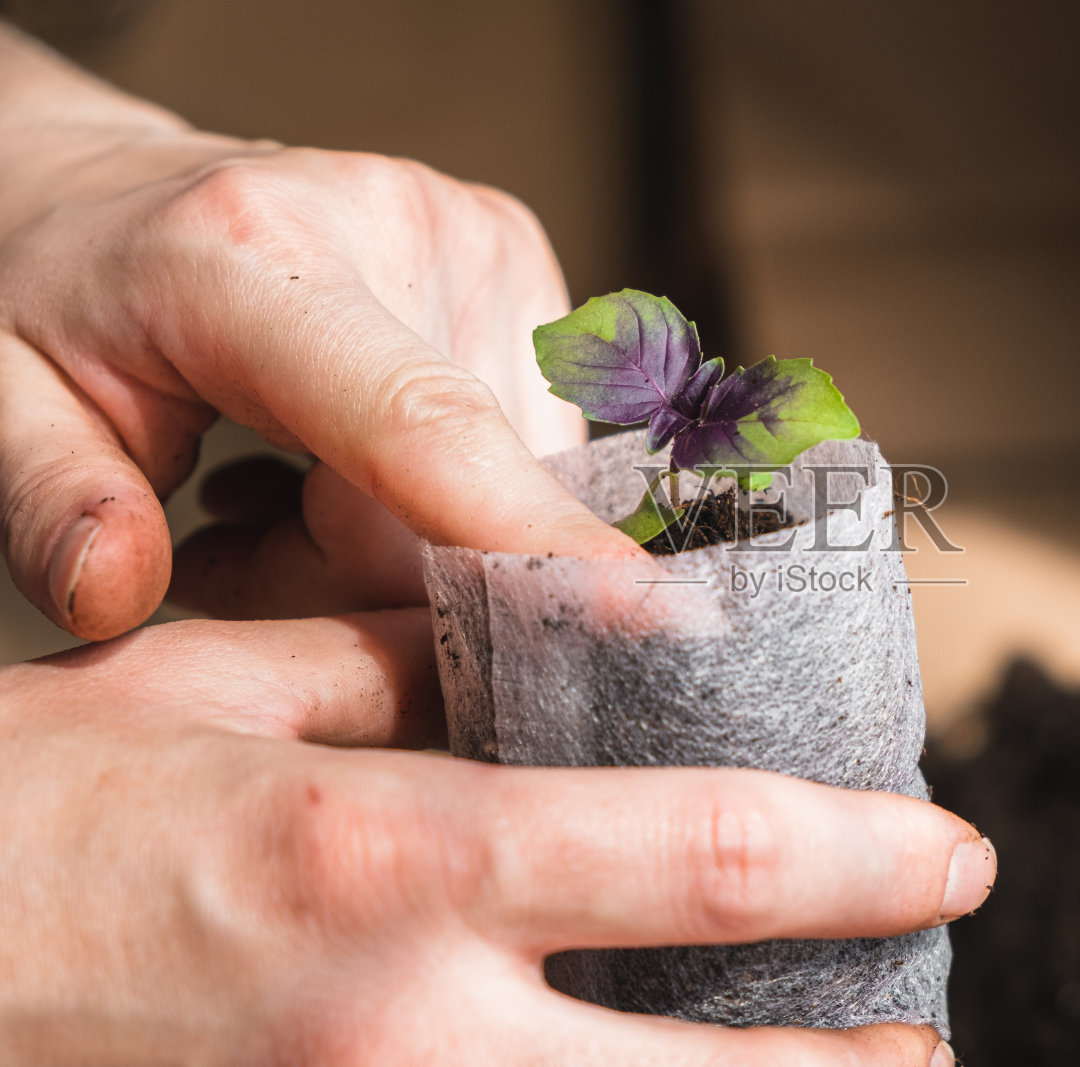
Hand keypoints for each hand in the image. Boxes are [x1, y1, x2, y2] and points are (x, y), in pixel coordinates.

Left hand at [0, 26, 638, 641]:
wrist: (109, 196)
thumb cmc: (54, 299)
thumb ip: (48, 502)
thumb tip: (116, 595)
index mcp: (257, 255)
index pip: (420, 422)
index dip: (525, 531)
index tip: (639, 615)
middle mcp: (398, 224)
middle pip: (455, 499)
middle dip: (359, 573)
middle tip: (246, 536)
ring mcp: (476, 238)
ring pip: (497, 487)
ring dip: (397, 537)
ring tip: (285, 488)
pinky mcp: (519, 261)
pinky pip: (519, 450)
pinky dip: (440, 494)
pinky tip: (347, 460)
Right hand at [0, 611, 989, 1064]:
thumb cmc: (38, 808)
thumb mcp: (221, 683)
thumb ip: (404, 663)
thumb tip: (552, 651)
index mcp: (388, 856)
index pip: (696, 857)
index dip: (855, 856)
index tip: (950, 851)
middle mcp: (399, 1028)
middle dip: (855, 1064)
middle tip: (935, 1030)